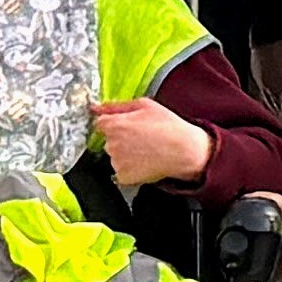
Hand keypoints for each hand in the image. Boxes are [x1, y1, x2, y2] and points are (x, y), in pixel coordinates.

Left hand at [90, 94, 207, 185]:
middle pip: (109, 140)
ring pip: (115, 156)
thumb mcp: (145, 105)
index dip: (115, 123)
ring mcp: (116, 162)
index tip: (127, 126)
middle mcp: (111, 144)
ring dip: (126, 154)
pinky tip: (145, 161)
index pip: (101, 123)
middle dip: (121, 138)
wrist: (184, 150)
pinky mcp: (123, 176)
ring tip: (147, 149)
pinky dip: (131, 168)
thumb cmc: (168, 126)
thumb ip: (116, 106)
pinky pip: (121, 170)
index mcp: (114, 125)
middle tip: (142, 137)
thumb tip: (96, 108)